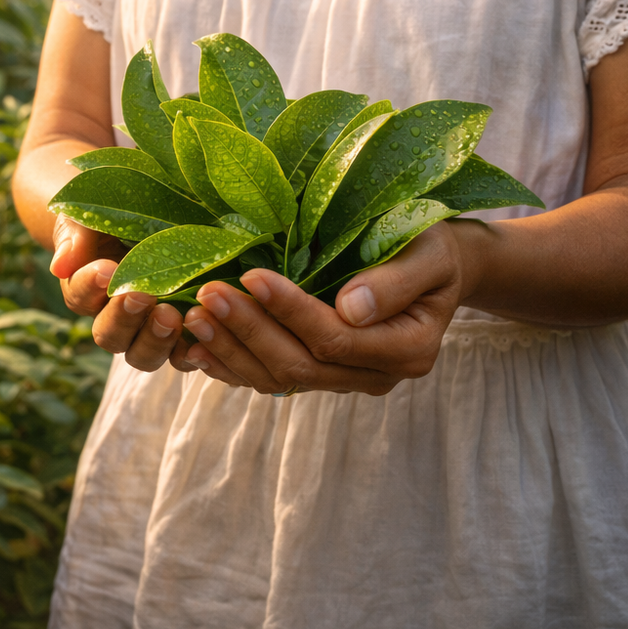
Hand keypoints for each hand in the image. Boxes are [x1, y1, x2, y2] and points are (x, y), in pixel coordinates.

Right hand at [50, 215, 194, 373]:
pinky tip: (202, 333)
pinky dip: (191, 352)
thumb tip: (60, 266)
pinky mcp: (182, 335)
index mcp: (86, 292)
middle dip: (124, 319)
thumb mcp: (89, 216)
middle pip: (109, 337)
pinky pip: (183, 356)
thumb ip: (75, 237)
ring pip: (143, 356)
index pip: (80, 297)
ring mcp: (148, 331)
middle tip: (142, 296)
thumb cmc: (113, 216)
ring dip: (155, 340)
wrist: (149, 216)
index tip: (107, 269)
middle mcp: (113, 320)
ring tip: (171, 316)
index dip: (90, 286)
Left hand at [177, 224, 469, 394]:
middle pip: (300, 364)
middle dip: (249, 330)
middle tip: (207, 296)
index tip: (251, 276)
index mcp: (408, 349)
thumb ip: (395, 281)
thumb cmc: (431, 248)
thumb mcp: (429, 253)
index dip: (290, 311)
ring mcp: (345, 380)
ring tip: (193, 318)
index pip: (336, 338)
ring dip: (231, 350)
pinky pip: (270, 379)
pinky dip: (231, 366)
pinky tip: (196, 348)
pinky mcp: (319, 373)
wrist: (434, 268)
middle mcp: (375, 375)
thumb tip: (351, 308)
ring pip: (279, 378)